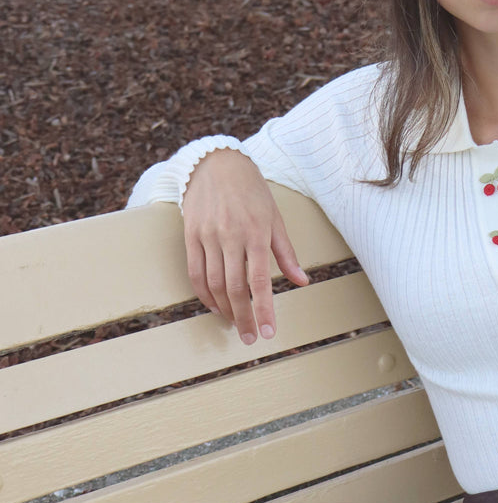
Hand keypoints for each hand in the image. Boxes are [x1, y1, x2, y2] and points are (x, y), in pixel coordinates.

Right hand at [181, 148, 308, 343]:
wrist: (217, 164)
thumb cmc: (252, 192)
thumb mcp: (275, 218)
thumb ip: (286, 253)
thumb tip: (302, 281)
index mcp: (257, 233)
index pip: (260, 280)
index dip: (264, 309)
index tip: (269, 331)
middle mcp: (231, 236)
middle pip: (236, 288)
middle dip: (244, 317)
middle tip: (251, 338)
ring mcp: (208, 236)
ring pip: (214, 284)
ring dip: (224, 309)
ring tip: (234, 323)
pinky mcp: (190, 235)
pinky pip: (195, 272)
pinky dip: (204, 294)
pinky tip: (215, 305)